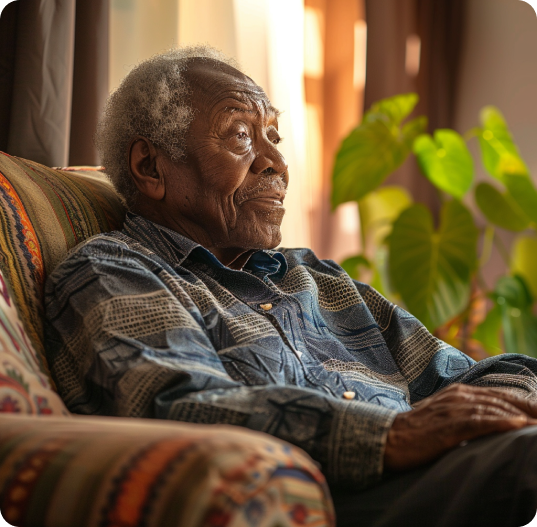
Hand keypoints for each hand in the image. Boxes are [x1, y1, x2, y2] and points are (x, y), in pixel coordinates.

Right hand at [384, 383, 536, 470]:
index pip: (498, 395)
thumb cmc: (417, 431)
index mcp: (457, 392)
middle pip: (502, 399)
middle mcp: (458, 395)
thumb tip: (489, 422)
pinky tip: (518, 425)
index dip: (523, 404)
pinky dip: (501, 422)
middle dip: (529, 409)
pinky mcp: (448, 425)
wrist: (389, 438)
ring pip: (495, 408)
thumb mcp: (443, 415)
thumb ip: (465, 413)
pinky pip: (480, 421)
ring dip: (522, 416)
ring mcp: (453, 409)